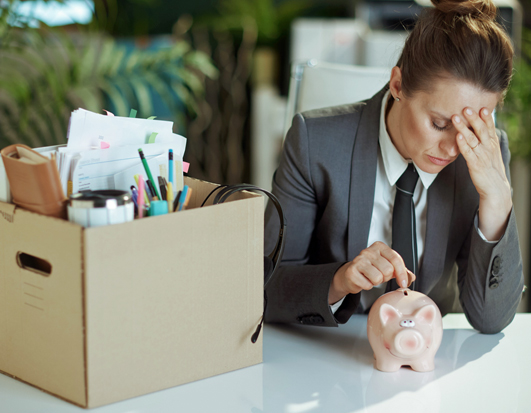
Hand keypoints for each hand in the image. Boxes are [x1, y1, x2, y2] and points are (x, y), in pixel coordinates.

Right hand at [328, 242, 415, 304]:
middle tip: (379, 276)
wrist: (351, 274)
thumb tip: (411, 276)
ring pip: (378, 277)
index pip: (395, 259)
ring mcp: (358, 260)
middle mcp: (368, 251)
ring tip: (371, 278)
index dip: (402, 273)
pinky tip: (363, 281)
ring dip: (376, 282)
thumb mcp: (386, 266)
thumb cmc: (370, 270)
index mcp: (379, 247)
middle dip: (386, 277)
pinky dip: (367, 286)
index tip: (404, 283)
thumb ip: (400, 270)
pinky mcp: (351, 271)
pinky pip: (368, 285)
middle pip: (388, 270)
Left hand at [452, 107, 511, 239]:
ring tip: (457, 117)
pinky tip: (458, 137)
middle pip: (482, 131)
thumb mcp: (489, 154)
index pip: (490, 129)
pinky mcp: (475, 167)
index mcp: (492, 146)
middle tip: (467, 107)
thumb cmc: (490, 172)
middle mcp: (489, 149)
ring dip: (465, 128)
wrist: (496, 191)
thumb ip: (484, 142)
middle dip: (474, 119)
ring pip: (474, 140)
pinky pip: (468, 154)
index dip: (486, 118)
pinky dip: (463, 144)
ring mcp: (483, 158)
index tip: (482, 106)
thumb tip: (478, 130)